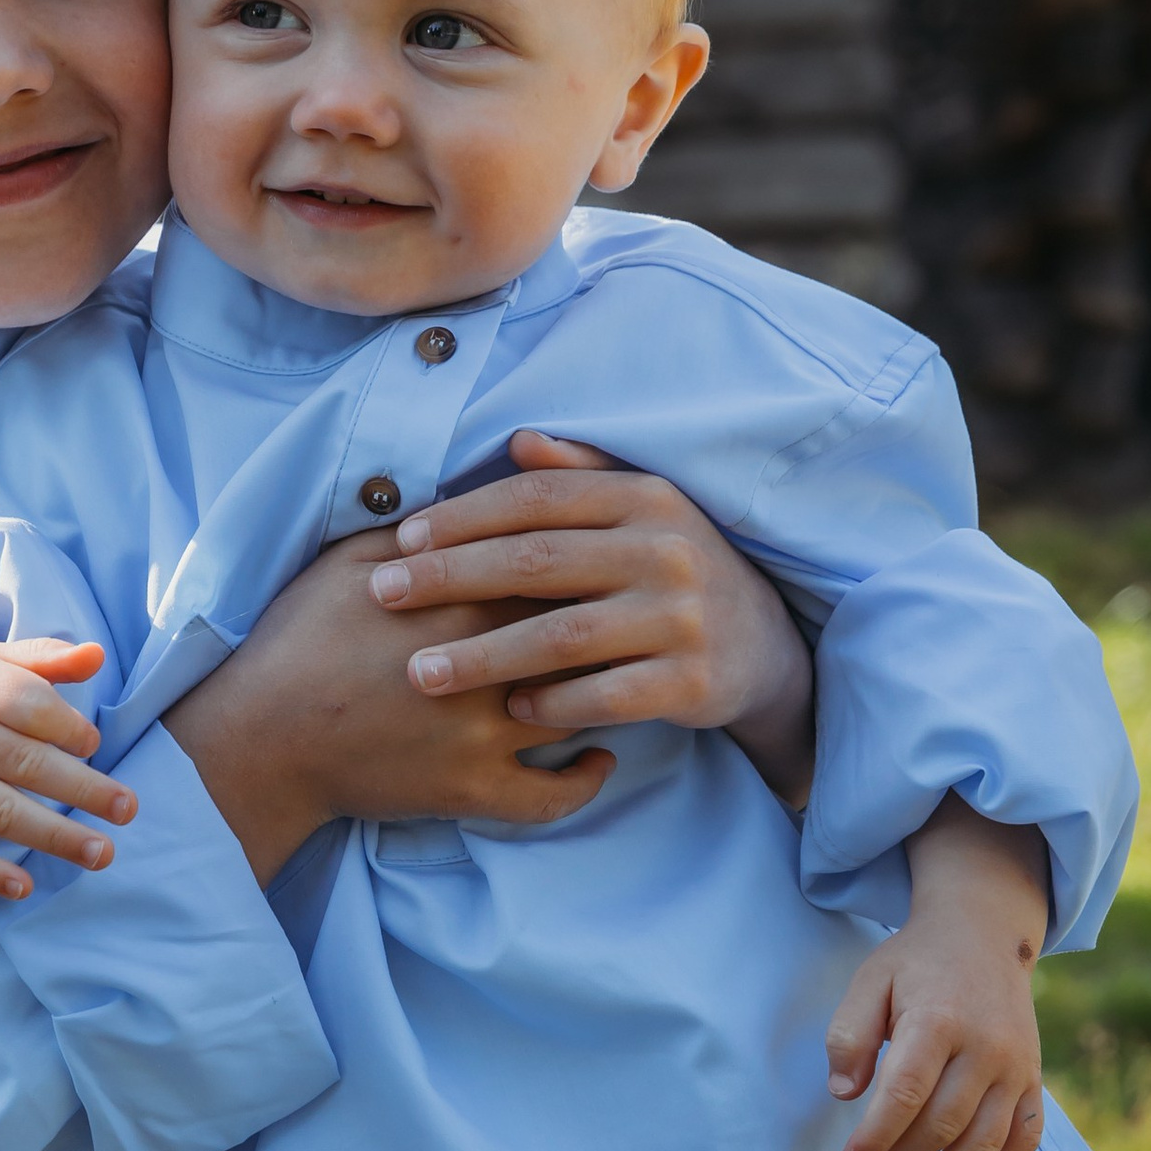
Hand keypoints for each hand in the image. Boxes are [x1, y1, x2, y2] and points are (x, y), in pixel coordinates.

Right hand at [0, 638, 131, 903]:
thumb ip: (41, 659)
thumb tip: (98, 656)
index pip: (28, 704)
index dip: (67, 727)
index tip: (93, 745)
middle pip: (25, 762)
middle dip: (82, 788)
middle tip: (128, 809)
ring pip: (0, 810)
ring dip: (54, 835)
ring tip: (102, 853)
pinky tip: (24, 887)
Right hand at [168, 529, 614, 883]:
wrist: (261, 739)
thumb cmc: (298, 640)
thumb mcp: (350, 562)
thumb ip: (420, 532)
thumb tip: (470, 500)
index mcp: (462, 598)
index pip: (557, 569)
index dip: (588, 562)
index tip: (606, 558)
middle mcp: (488, 664)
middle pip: (583, 634)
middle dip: (614, 624)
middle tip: (636, 614)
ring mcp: (485, 734)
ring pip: (580, 708)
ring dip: (610, 694)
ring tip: (627, 677)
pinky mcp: (472, 790)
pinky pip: (550, 796)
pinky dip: (584, 781)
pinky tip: (600, 759)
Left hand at [367, 433, 814, 805]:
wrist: (766, 650)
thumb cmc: (675, 574)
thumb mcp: (644, 513)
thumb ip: (582, 475)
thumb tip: (518, 441)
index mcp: (646, 498)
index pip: (538, 498)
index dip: (464, 517)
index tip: (402, 540)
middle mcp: (667, 550)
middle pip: (536, 561)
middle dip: (450, 578)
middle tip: (384, 596)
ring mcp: (682, 618)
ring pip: (563, 636)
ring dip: (483, 655)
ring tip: (420, 672)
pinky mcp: (693, 682)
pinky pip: (606, 695)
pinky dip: (552, 703)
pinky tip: (507, 709)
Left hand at [826, 796, 1048, 1150]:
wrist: (985, 935)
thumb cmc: (917, 963)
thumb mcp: (870, 981)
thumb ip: (849, 1035)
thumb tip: (844, 1094)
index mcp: (939, 1020)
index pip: (907, 1093)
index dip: (877, 1136)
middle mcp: (986, 1047)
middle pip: (945, 1125)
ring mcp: (1016, 1066)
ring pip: (986, 1143)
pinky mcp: (1033, 1080)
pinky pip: (1026, 1139)